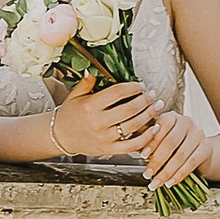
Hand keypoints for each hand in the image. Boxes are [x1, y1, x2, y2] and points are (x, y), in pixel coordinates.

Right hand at [45, 74, 161, 160]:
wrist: (62, 137)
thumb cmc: (70, 115)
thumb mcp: (74, 95)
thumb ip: (86, 82)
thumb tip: (94, 69)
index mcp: (90, 106)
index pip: (117, 93)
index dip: (132, 87)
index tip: (141, 85)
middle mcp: (98, 122)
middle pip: (129, 109)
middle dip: (145, 100)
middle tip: (152, 95)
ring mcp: (105, 137)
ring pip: (133, 126)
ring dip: (149, 115)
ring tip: (157, 107)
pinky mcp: (109, 149)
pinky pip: (132, 145)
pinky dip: (146, 137)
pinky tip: (155, 128)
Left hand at [130, 97, 210, 190]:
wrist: (201, 151)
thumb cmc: (175, 145)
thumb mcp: (161, 138)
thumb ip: (147, 138)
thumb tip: (129, 143)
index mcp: (172, 116)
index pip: (161, 126)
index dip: (151, 141)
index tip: (142, 155)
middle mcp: (187, 122)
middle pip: (170, 142)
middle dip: (157, 161)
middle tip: (147, 174)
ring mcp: (198, 134)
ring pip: (180, 155)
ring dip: (166, 172)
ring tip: (156, 182)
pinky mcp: (206, 147)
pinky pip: (191, 163)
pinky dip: (179, 175)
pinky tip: (170, 182)